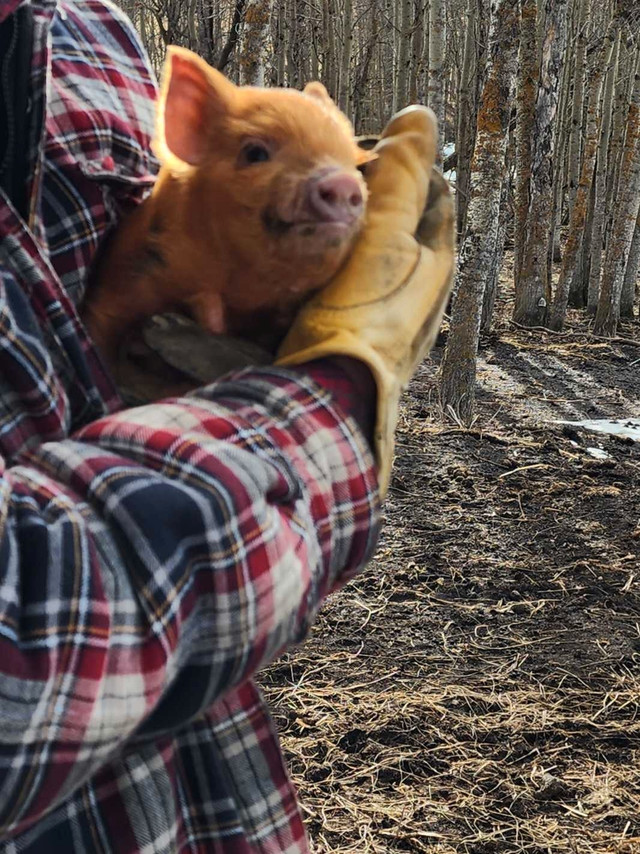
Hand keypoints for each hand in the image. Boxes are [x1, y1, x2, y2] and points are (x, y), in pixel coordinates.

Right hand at [276, 106, 454, 494]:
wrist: (324, 399)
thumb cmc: (358, 317)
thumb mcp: (383, 238)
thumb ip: (401, 180)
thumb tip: (422, 117)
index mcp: (435, 261)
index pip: (429, 192)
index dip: (398, 163)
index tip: (355, 146)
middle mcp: (418, 291)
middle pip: (396, 225)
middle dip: (365, 197)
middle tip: (322, 177)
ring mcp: (386, 317)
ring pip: (365, 256)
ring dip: (339, 232)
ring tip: (302, 213)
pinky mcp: (352, 337)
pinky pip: (340, 287)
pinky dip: (322, 267)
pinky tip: (293, 263)